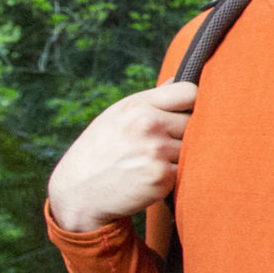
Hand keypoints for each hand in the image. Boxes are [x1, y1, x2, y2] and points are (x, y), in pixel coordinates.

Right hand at [47, 81, 198, 231]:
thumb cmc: (100, 150)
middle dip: (184, 133)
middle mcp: (149, 125)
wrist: (78, 192)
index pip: (189, 92)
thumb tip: (182, 80)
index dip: (191, 104)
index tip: (185, 114)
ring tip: (152, 163)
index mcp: (138, 105)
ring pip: (192, 149)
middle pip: (195, 122)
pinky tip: (151, 178)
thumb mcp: (117, 115)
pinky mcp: (162, 178)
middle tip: (162, 145)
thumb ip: (152, 100)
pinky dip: (174, 177)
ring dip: (179, 157)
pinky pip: (185, 172)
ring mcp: (157, 152)